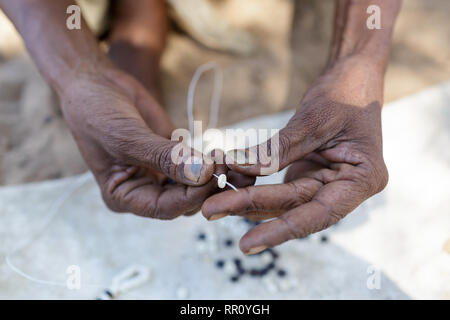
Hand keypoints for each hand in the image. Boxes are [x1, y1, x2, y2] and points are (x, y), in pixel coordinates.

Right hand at [59, 65, 227, 218]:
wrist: (97, 84)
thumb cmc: (97, 113)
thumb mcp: (126, 137)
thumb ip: (163, 157)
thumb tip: (203, 174)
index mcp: (124, 196)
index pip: (164, 208)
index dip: (191, 196)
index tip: (212, 177)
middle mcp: (145, 190)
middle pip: (185, 200)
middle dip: (209, 186)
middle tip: (232, 166)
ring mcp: (161, 174)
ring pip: (196, 185)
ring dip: (217, 175)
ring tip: (236, 160)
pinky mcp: (174, 157)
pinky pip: (198, 165)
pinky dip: (213, 161)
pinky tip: (228, 152)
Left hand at [202, 56, 388, 253]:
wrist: (353, 77)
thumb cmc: (344, 93)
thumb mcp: (313, 119)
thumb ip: (279, 149)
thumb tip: (239, 169)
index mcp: (362, 179)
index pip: (320, 214)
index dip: (282, 229)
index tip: (247, 243)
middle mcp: (345, 188)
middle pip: (294, 206)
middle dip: (251, 207)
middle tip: (211, 210)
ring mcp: (326, 182)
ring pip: (283, 201)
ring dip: (247, 200)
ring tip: (213, 202)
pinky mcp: (309, 174)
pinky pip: (280, 187)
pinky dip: (254, 186)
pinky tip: (228, 188)